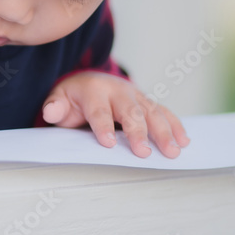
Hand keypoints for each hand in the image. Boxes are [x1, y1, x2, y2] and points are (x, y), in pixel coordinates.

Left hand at [41, 71, 190, 158]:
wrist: (91, 81)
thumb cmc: (75, 97)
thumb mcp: (59, 98)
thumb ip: (55, 106)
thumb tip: (50, 112)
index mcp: (94, 91)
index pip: (99, 111)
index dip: (104, 127)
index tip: (109, 144)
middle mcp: (118, 91)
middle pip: (130, 112)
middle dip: (138, 132)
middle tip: (144, 153)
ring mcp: (136, 95)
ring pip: (152, 112)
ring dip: (164, 132)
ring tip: (173, 151)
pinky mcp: (147, 102)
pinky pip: (164, 112)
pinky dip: (175, 125)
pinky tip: (183, 140)